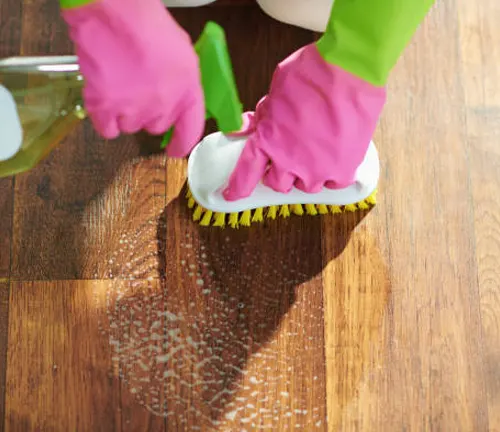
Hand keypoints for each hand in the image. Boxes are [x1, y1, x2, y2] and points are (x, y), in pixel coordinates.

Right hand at [62, 0, 203, 156]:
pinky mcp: (105, 108)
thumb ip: (183, 83)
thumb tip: (177, 99)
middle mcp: (164, 107)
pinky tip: (104, 99)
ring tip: (119, 84)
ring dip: (125, 112)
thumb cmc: (149, 24)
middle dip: (149, 113)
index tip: (175, 150)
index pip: (191, 131)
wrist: (114, 12)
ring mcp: (134, 110)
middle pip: (156, 127)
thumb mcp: (182, 53)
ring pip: (131, 127)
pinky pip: (107, 129)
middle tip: (139, 90)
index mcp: (188, 92)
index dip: (182, 144)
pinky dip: (105, 119)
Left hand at [222, 44, 386, 200]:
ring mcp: (317, 169)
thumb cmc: (310, 74)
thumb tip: (247, 125)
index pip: (246, 173)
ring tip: (313, 155)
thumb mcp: (274, 92)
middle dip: (278, 174)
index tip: (232, 195)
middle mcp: (289, 161)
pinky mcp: (343, 169)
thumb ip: (261, 116)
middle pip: (277, 184)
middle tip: (287, 158)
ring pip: (306, 187)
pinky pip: (333, 184)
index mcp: (267, 141)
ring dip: (305, 175)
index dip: (237, 187)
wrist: (350, 70)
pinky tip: (333, 159)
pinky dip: (331, 175)